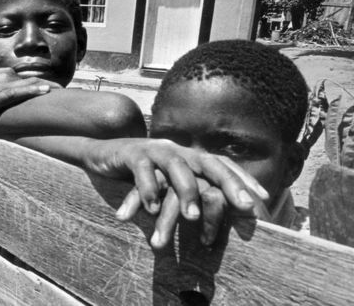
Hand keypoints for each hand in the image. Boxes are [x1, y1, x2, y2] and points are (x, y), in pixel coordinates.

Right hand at [0, 68, 60, 117]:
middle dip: (52, 87)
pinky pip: (21, 91)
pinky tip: (47, 91)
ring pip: (32, 84)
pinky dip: (36, 90)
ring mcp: (2, 84)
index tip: (58, 91)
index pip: (28, 79)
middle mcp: (5, 76)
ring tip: (66, 95)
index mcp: (2, 76)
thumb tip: (1, 108)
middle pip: (35, 80)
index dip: (44, 85)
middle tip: (69, 95)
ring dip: (50, 89)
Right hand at [86, 138, 267, 246]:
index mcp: (188, 156)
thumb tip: (218, 216)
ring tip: (192, 218)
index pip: (222, 164)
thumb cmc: (140, 173)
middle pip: (207, 162)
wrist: (104, 153)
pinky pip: (143, 171)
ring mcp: (154, 150)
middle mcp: (176, 149)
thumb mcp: (167, 181)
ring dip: (186, 192)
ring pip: (176, 167)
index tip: (264, 199)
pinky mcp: (131, 154)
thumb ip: (189, 191)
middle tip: (245, 207)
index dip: (243, 179)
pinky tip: (151, 210)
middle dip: (228, 183)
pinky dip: (148, 190)